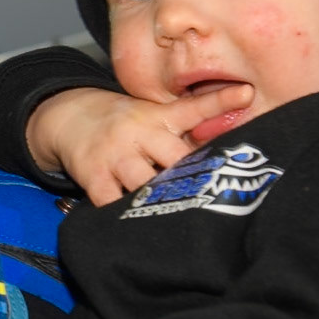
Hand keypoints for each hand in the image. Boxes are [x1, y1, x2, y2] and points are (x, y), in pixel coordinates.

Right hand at [26, 83, 254, 205]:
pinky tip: (141, 225)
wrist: (71, 118)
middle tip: (216, 196)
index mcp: (158, 118)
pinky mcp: (92, 176)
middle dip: (193, 177)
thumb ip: (197, 116)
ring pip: (144, 183)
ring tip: (182, 216)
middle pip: (173, 158)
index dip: (220, 102)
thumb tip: (245, 103)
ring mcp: (114, 156)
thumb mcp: (158, 113)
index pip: (194, 108)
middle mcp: (137, 134)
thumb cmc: (126, 121)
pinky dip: (125, 215)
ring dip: (162, 200)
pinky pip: (111, 202)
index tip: (246, 93)